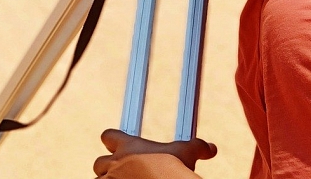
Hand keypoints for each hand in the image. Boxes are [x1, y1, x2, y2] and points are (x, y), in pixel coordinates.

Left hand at [92, 128, 216, 175]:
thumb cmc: (173, 167)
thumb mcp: (187, 152)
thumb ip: (197, 147)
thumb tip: (211, 148)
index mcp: (128, 146)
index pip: (109, 136)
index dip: (112, 141)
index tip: (116, 144)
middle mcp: (114, 162)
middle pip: (99, 162)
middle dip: (108, 168)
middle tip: (122, 173)